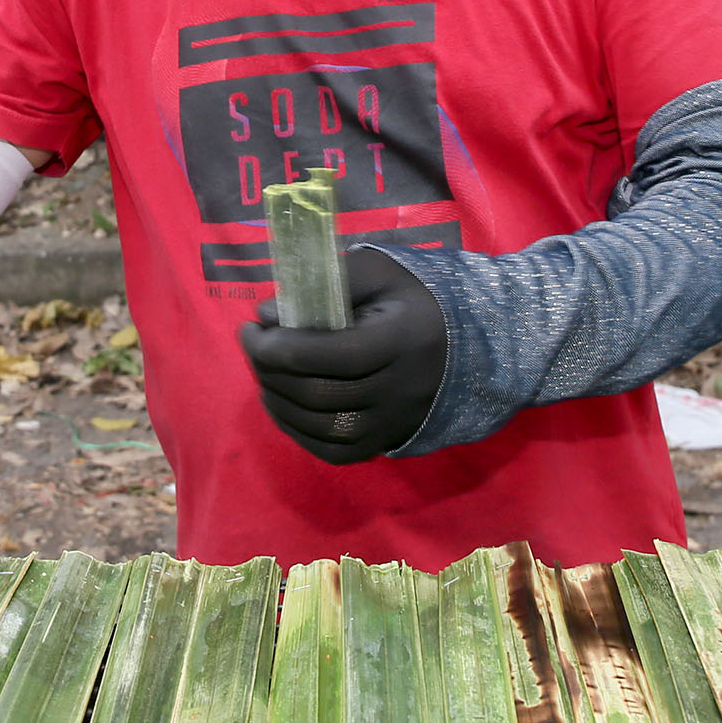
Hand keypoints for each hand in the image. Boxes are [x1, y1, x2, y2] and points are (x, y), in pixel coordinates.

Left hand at [238, 248, 446, 464]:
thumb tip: (268, 314)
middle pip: (320, 393)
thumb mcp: (378, 270)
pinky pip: (336, 452)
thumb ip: (324, 282)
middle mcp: (402, 389)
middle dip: (271, 369)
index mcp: (403, 340)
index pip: (331, 354)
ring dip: (278, 401)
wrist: (469, 342)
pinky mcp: (389, 440)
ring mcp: (396, 421)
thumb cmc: (413, 298)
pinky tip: (283, 405)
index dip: (280, 346)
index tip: (253, 326)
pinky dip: (299, 433)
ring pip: (323, 428)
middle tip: (253, 344)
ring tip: (264, 372)